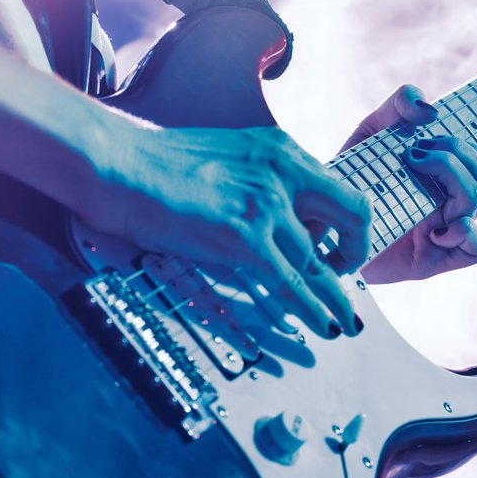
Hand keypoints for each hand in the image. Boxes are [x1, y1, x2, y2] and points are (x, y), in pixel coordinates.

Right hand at [82, 122, 371, 336]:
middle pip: (352, 215)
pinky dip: (315, 308)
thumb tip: (282, 217)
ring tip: (346, 322)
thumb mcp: (230, 157)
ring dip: (336, 296)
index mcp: (281, 152)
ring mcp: (266, 205)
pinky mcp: (244, 236)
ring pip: (320, 261)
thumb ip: (263, 181)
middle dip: (356, 253)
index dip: (347, 224)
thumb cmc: (160, 165)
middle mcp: (284, 174)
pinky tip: (326, 326)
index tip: (340, 247)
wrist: (120, 165)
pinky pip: (293, 281)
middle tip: (348, 277)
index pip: (338, 190)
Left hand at [343, 85, 476, 282]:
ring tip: (413, 174)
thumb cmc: (356, 180)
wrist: (323, 224)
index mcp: (450, 180)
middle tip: (414, 156)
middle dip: (453, 154)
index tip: (431, 138)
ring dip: (452, 178)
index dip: (473, 146)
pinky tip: (431, 229)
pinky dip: (464, 231)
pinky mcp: (434, 261)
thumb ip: (400, 106)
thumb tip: (430, 110)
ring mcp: (448, 234)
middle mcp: (455, 206)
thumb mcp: (373, 133)